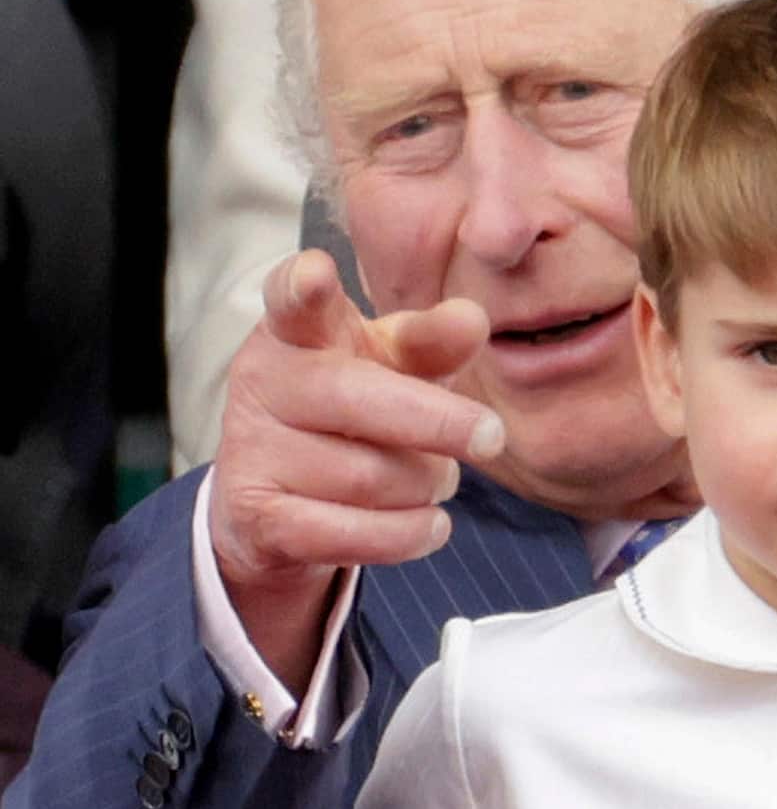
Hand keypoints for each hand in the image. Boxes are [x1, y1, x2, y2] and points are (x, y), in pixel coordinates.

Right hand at [209, 249, 504, 691]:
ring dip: (426, 484)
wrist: (280, 502)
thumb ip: (430, 341)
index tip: (317, 272)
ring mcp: (251, 449)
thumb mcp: (392, 364)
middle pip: (357, 397)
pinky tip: (431, 526)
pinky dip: (406, 535)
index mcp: (297, 328)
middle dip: (438, 421)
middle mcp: (263, 380)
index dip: (303, 286)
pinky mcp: (256, 518)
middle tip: (493, 436)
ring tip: (435, 480)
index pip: (293, 298)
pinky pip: (350, 534)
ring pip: (369, 477)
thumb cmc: (353, 408)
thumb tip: (472, 320)